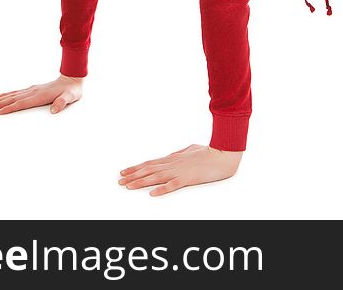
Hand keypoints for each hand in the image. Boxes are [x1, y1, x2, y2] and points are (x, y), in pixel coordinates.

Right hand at [0, 74, 83, 114]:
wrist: (72, 78)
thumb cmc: (71, 90)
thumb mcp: (70, 97)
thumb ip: (62, 102)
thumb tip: (54, 110)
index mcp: (40, 95)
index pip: (22, 103)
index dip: (10, 108)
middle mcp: (33, 91)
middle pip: (12, 99)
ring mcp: (32, 89)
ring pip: (12, 95)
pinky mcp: (32, 89)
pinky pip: (16, 92)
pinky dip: (6, 94)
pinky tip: (0, 96)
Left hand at [118, 144, 242, 196]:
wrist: (223, 154)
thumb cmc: (209, 151)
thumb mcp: (191, 149)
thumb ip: (179, 153)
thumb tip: (171, 155)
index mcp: (173, 158)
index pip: (150, 163)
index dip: (136, 167)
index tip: (124, 171)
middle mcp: (173, 164)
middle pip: (149, 170)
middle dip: (133, 175)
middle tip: (119, 180)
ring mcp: (180, 171)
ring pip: (156, 177)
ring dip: (141, 182)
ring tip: (128, 186)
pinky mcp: (189, 178)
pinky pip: (173, 185)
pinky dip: (162, 189)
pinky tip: (152, 194)